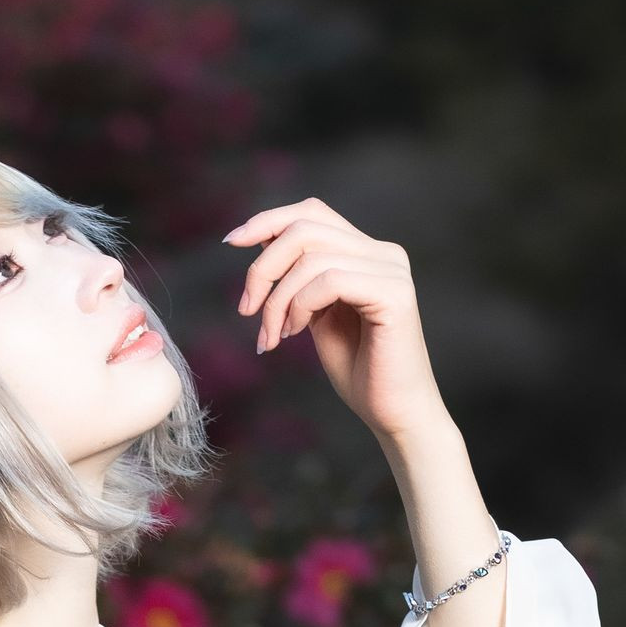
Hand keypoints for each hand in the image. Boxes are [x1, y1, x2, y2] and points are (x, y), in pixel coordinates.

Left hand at [223, 198, 444, 447]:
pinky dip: (300, 306)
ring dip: (277, 300)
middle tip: (246, 311)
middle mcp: (383, 252)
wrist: (393, 413)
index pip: (311, 213)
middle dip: (263, 268)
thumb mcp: (315, 315)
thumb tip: (261, 242)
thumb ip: (298, 279)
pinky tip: (295, 334)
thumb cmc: (357, 370)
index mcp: (366, 252)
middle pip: (305, 228)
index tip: (231, 242)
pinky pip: (329, 280)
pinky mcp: (394, 294)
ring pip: (311, 256)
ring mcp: (391, 270)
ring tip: (273, 336)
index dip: (268, 220)